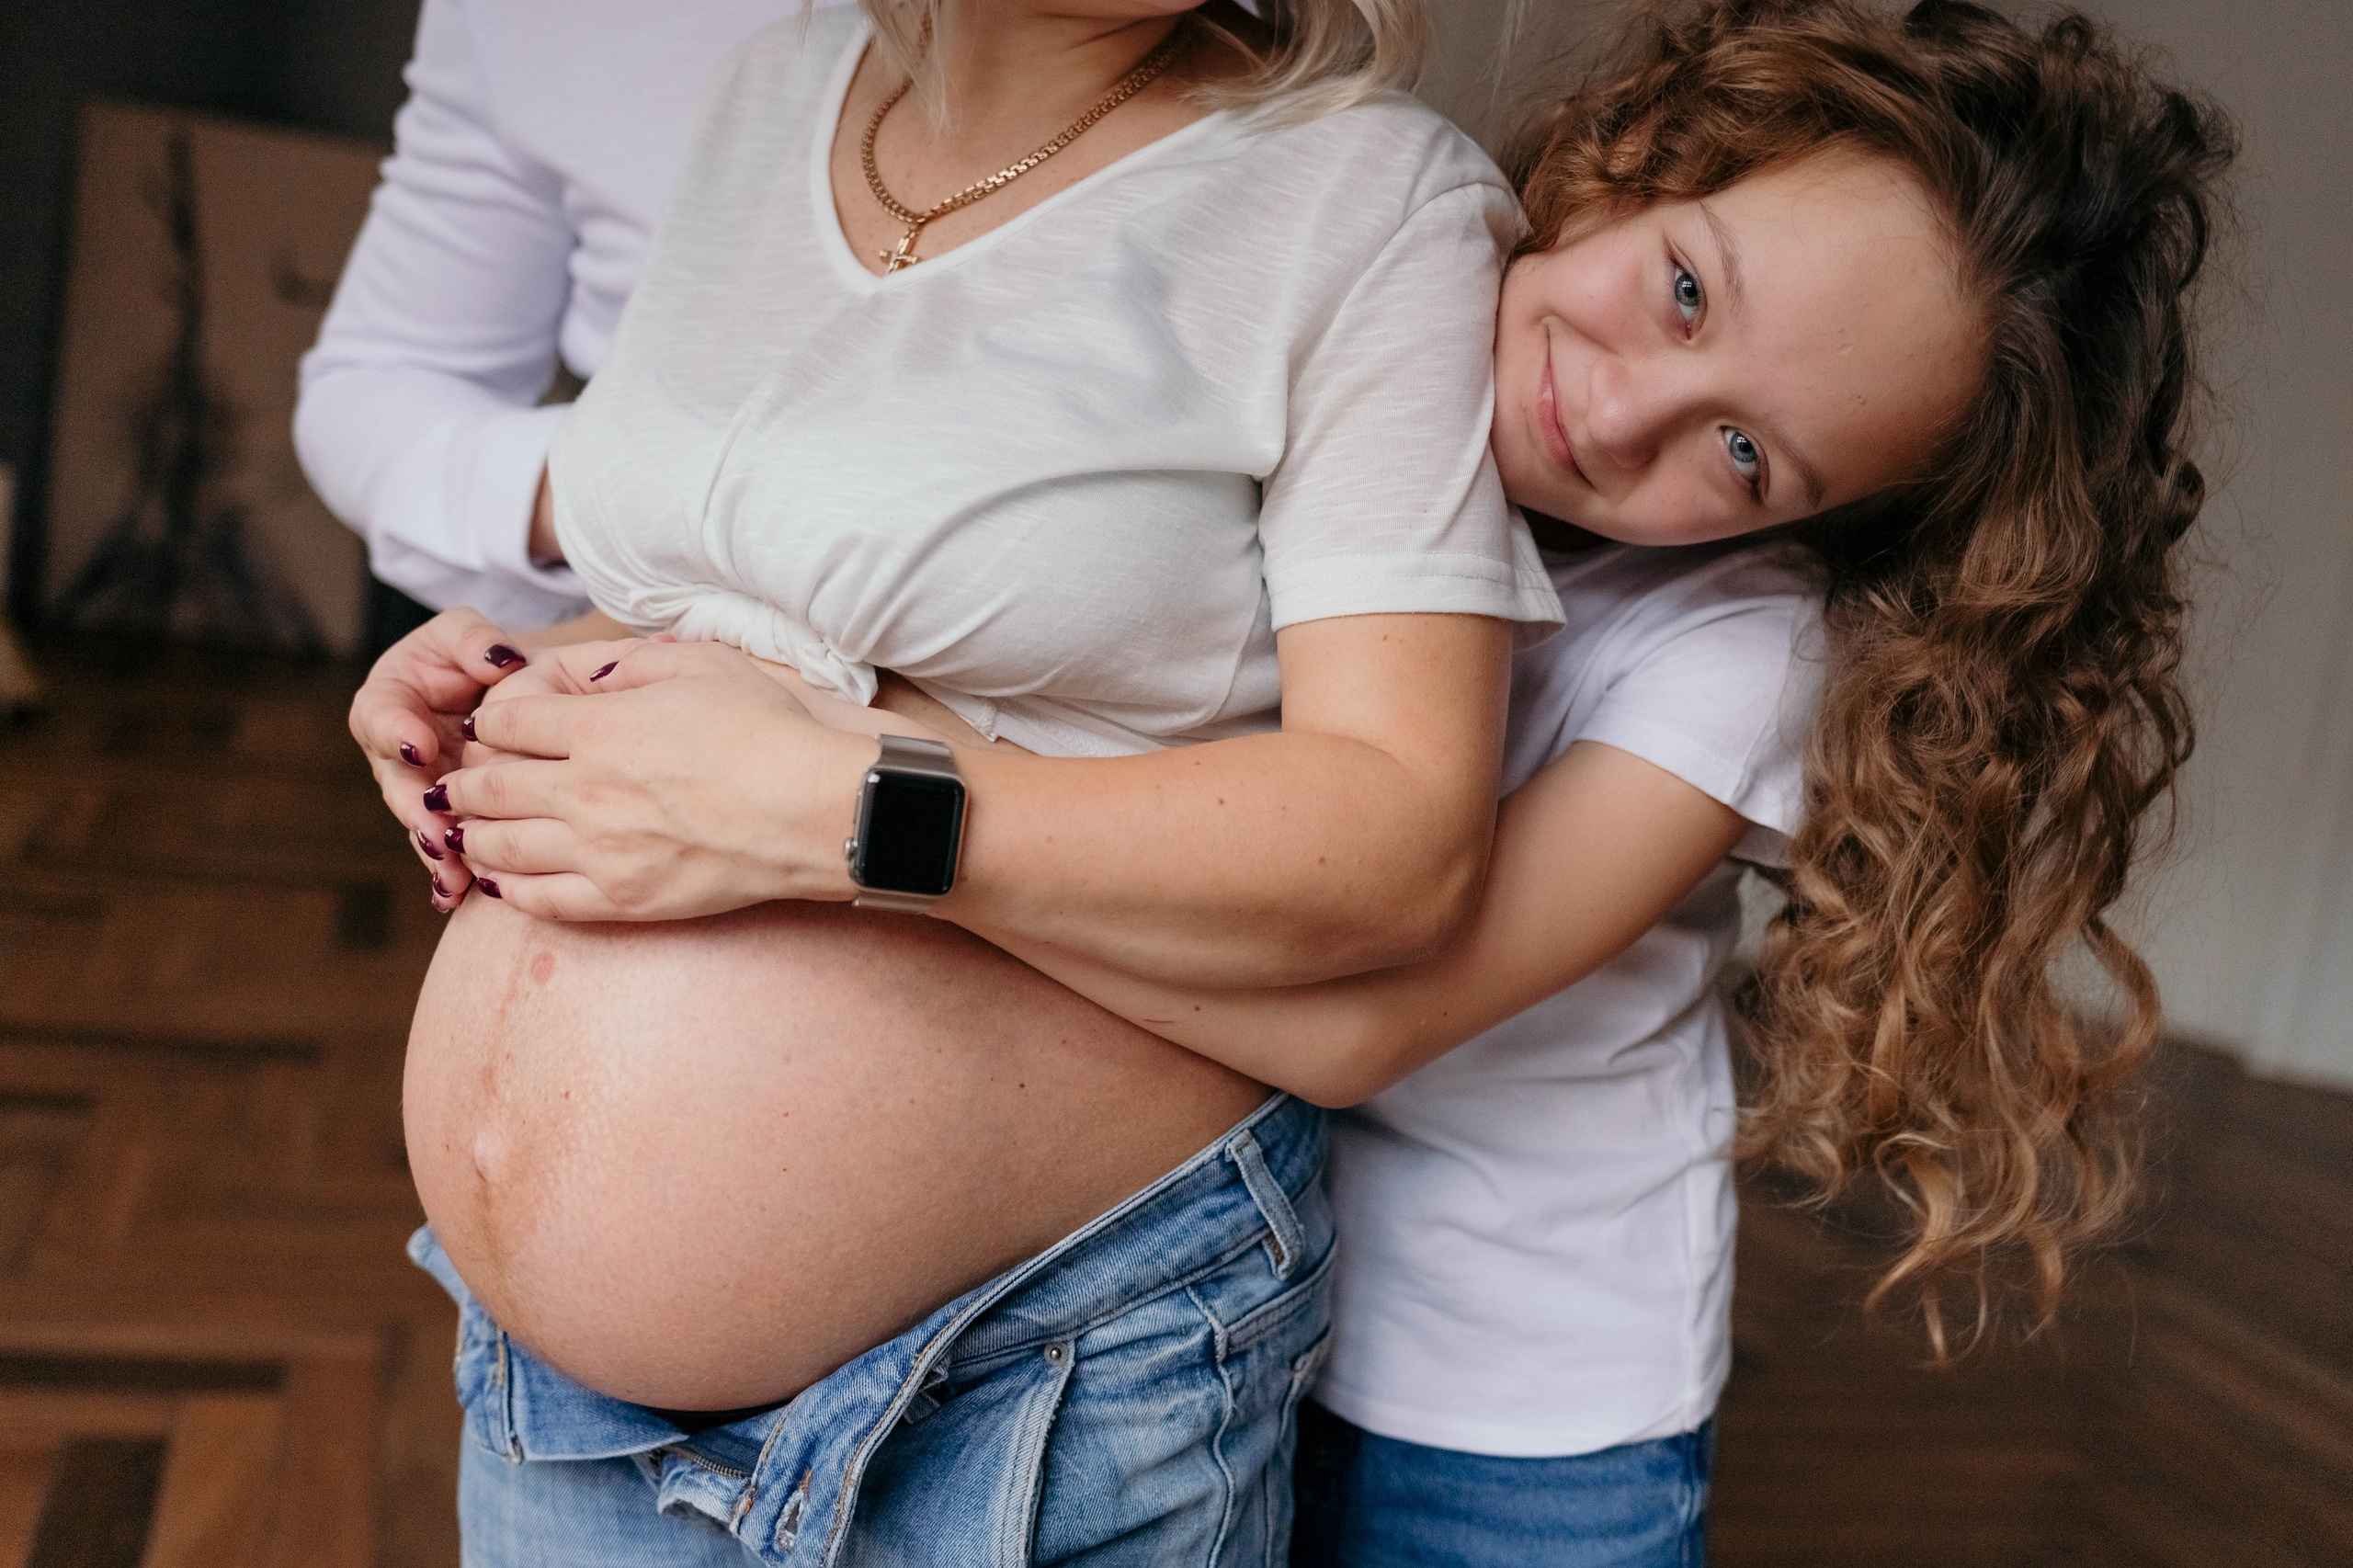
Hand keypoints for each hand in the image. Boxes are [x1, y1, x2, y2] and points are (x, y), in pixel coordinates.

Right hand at [347, 607, 533, 913]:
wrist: (509, 694)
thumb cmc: (480, 655)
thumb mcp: (468, 634)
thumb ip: (472, 640)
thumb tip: (499, 660)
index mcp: (389, 701)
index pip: (379, 715)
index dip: (395, 733)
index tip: (419, 747)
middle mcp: (397, 752)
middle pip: (398, 784)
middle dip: (416, 810)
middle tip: (436, 831)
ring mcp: (421, 789)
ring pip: (420, 823)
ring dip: (434, 851)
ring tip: (452, 874)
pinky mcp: (447, 816)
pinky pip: (445, 847)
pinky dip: (451, 871)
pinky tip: (457, 894)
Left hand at [431, 639, 876, 920]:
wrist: (817, 808)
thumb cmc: (769, 728)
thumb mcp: (699, 663)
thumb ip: (626, 663)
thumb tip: (579, 676)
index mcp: (597, 729)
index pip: (504, 723)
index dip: (491, 721)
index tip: (496, 727)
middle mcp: (583, 793)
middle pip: (488, 788)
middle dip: (465, 782)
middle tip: (456, 782)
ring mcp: (600, 853)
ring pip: (500, 846)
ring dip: (473, 833)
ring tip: (467, 828)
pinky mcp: (623, 900)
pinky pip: (540, 900)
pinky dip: (508, 887)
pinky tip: (501, 876)